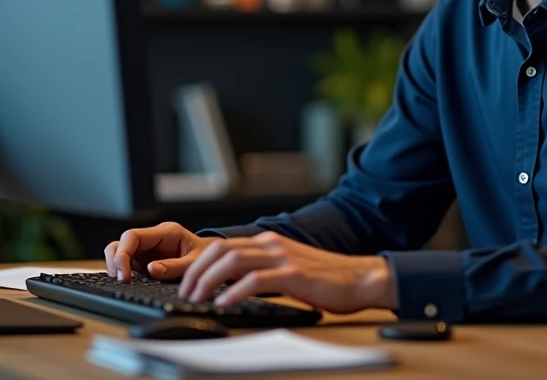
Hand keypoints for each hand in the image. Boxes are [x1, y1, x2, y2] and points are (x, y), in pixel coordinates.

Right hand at [104, 222, 220, 281]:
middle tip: (122, 280)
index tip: (125, 275)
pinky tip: (127, 281)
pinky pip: (126, 261)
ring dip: (116, 265)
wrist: (213, 258)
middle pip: (122, 242)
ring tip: (123, 281)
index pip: (133, 236)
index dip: (123, 254)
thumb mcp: (195, 263)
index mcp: (166, 232)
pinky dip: (122, 270)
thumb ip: (174, 267)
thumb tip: (151, 270)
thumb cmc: (206, 257)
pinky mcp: (145, 259)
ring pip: (119, 250)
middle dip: (116, 261)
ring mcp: (147, 248)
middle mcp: (153, 238)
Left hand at [179, 231, 397, 313]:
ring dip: (208, 280)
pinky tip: (224, 303)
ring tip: (198, 299)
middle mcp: (272, 244)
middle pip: (220, 249)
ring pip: (232, 261)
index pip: (222, 246)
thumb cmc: (326, 279)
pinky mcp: (293, 274)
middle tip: (186, 292)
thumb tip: (231, 285)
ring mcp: (282, 257)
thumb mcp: (288, 267)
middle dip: (196, 271)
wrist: (360, 278)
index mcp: (268, 242)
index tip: (186, 283)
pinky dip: (234, 291)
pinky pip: (255, 280)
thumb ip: (263, 269)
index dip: (198, 264)